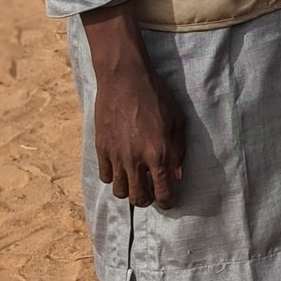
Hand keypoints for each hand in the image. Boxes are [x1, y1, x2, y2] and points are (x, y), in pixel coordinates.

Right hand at [93, 64, 185, 207]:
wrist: (125, 78)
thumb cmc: (156, 95)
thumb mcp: (177, 118)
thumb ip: (178, 149)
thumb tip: (177, 175)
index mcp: (159, 153)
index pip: (163, 193)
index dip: (167, 201)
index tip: (168, 200)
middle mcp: (136, 160)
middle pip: (139, 198)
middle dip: (148, 199)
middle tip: (151, 190)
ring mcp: (116, 156)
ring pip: (120, 192)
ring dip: (129, 190)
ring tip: (135, 180)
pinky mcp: (101, 149)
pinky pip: (105, 177)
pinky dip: (113, 177)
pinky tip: (120, 167)